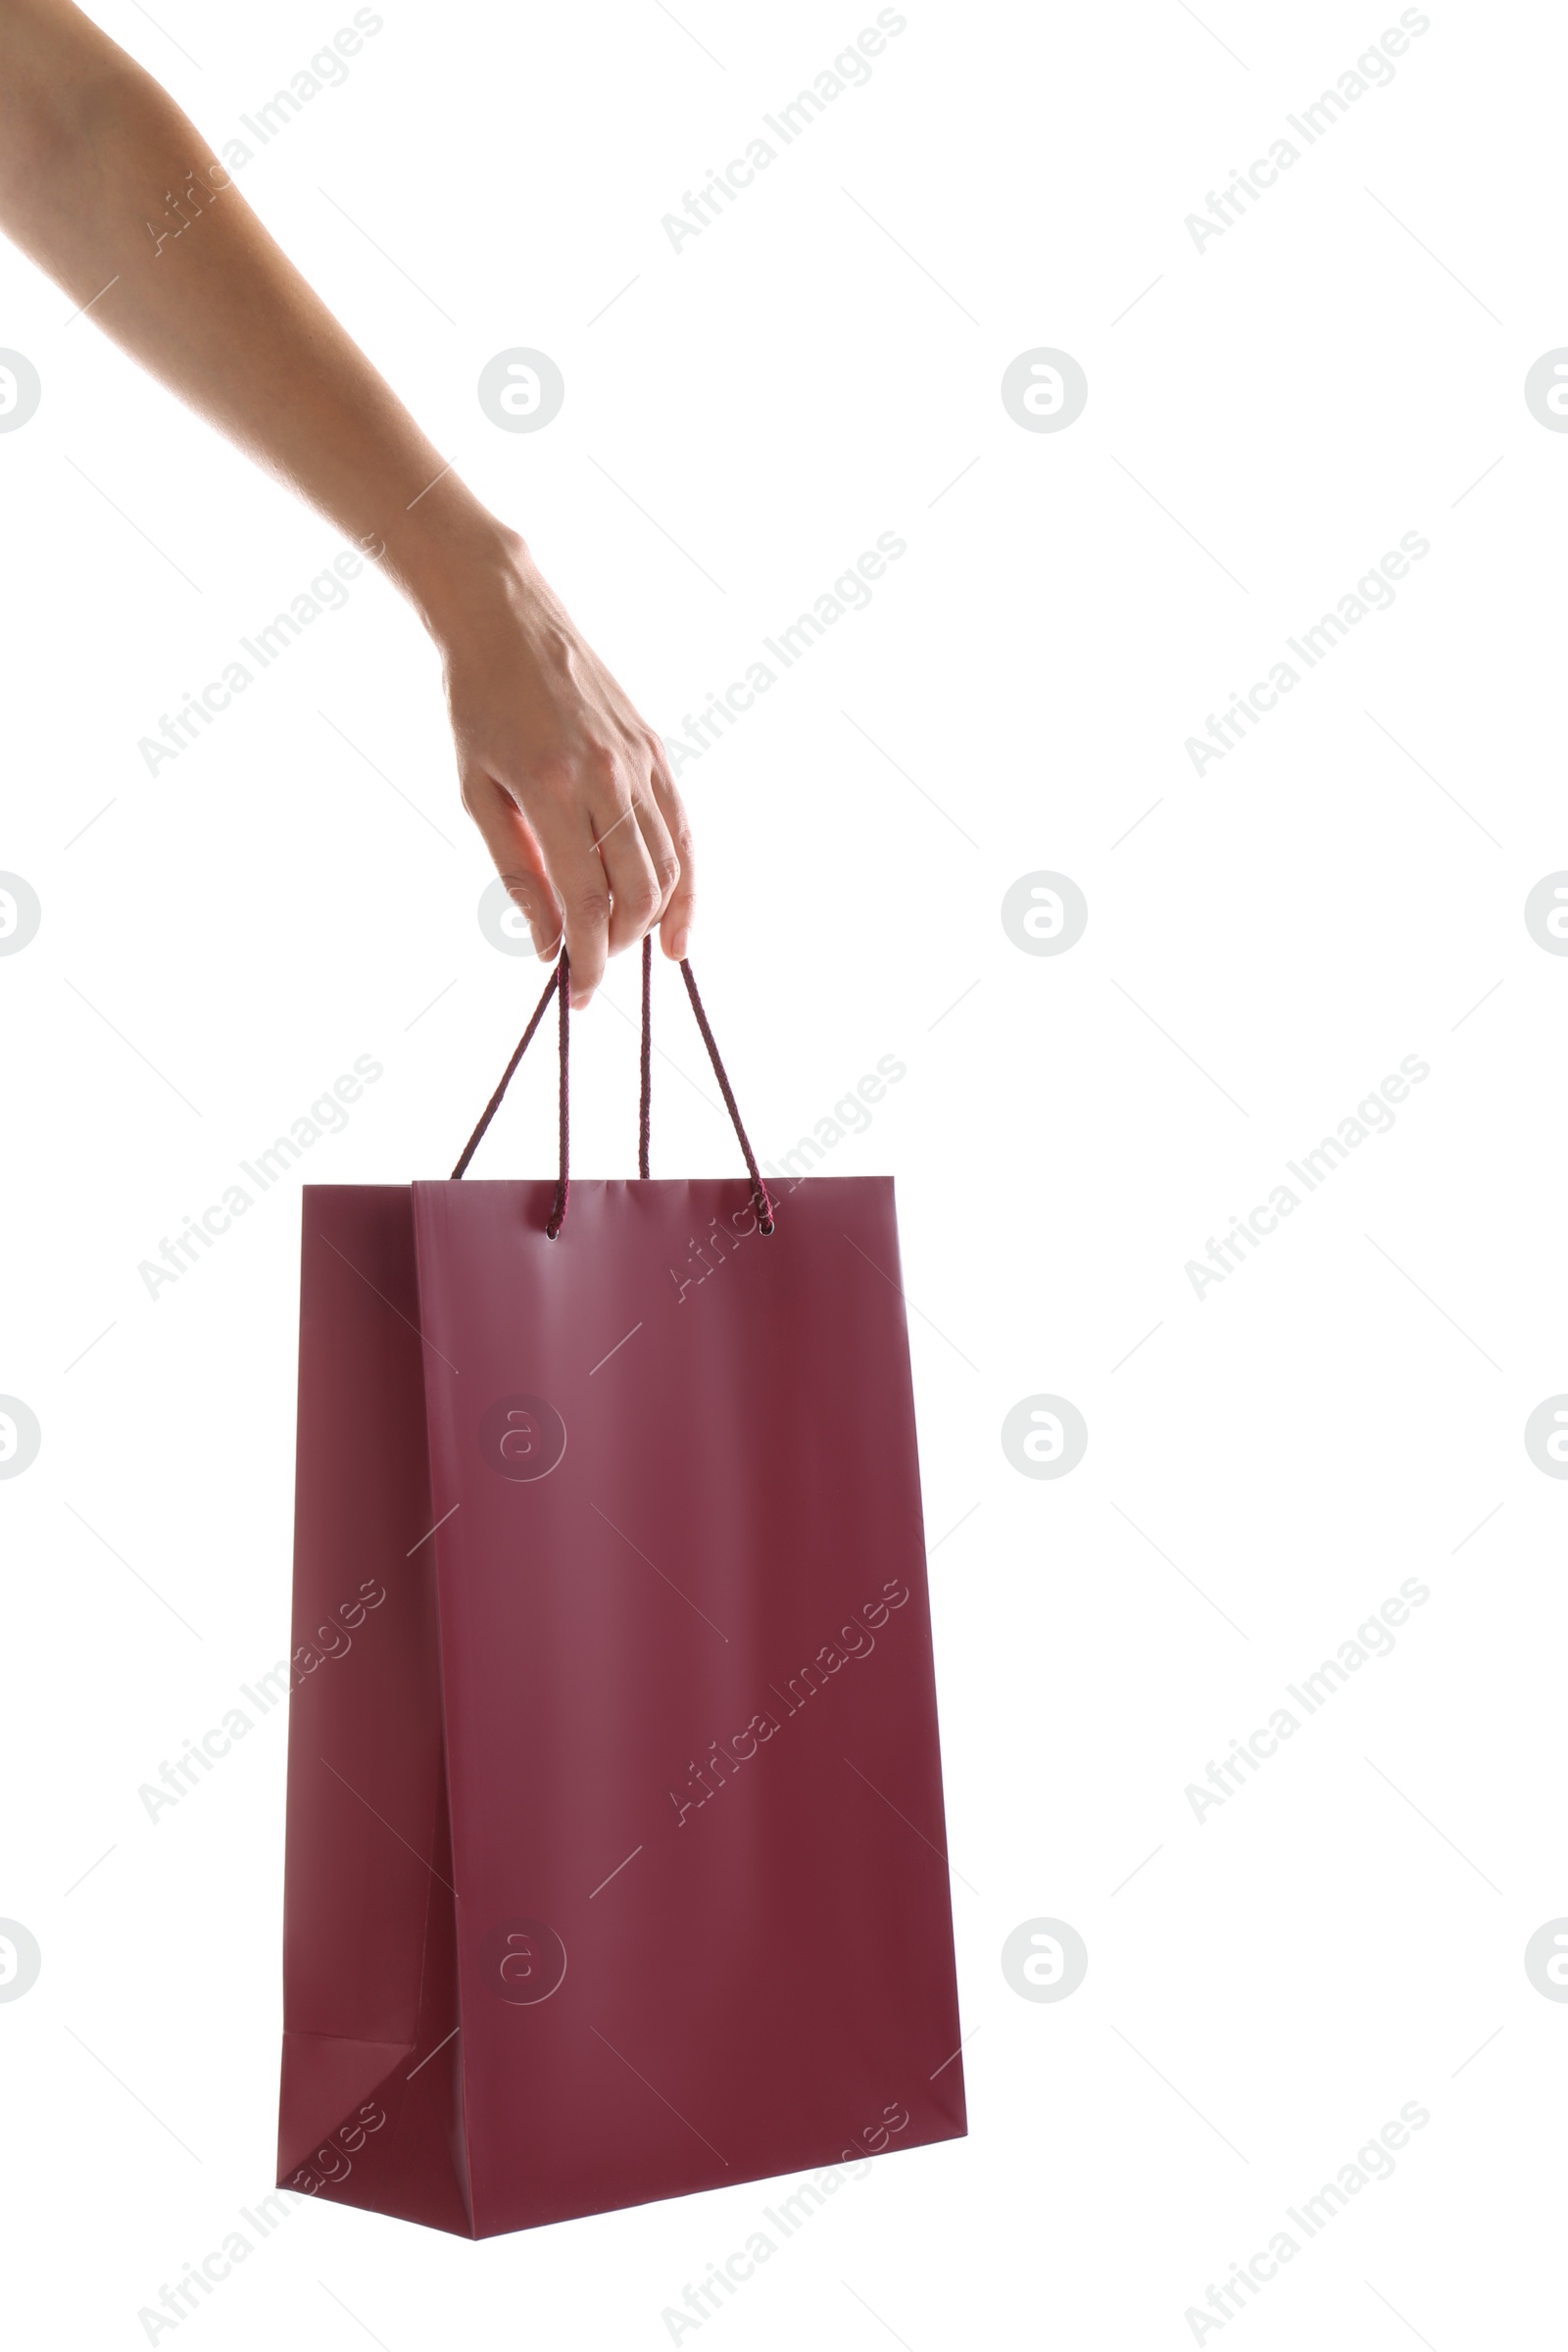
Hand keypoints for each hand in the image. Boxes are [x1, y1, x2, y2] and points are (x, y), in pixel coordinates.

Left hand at [430, 530, 692, 1008]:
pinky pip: (682, 831)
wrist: (507, 617)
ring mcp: (639, 763)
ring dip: (651, 921)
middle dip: (618, 946)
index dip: (587, 961)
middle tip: (592, 967)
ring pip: (668, 867)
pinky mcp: (656, 752)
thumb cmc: (477, 706)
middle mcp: (607, 777)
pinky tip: (676, 921)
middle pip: (637, 894)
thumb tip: (547, 944)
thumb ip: (517, 872)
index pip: (586, 902)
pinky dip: (685, 882)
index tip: (577, 996)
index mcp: (552, 789)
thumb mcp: (477, 794)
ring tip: (627, 947)